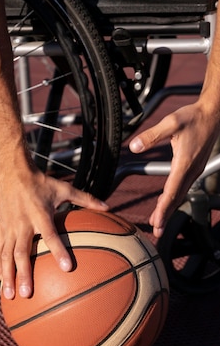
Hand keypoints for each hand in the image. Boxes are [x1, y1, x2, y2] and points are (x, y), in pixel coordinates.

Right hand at [0, 168, 108, 299]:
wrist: (12, 173)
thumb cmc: (40, 182)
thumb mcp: (63, 188)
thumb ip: (86, 199)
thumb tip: (107, 207)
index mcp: (40, 214)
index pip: (50, 235)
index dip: (59, 250)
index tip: (67, 267)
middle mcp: (23, 223)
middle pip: (22, 252)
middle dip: (24, 274)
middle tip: (28, 293)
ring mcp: (10, 227)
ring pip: (6, 255)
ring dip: (8, 275)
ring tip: (10, 294)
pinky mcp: (2, 228)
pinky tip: (1, 280)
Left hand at [129, 101, 219, 237]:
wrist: (213, 113)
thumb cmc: (193, 117)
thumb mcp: (171, 123)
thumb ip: (151, 135)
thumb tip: (134, 145)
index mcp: (184, 163)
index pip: (171, 191)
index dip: (163, 209)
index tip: (157, 223)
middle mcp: (191, 170)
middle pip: (175, 198)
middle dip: (165, 215)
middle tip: (157, 232)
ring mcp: (194, 170)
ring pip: (179, 194)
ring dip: (169, 208)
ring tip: (159, 222)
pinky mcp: (194, 167)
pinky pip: (182, 187)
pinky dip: (173, 197)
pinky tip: (165, 202)